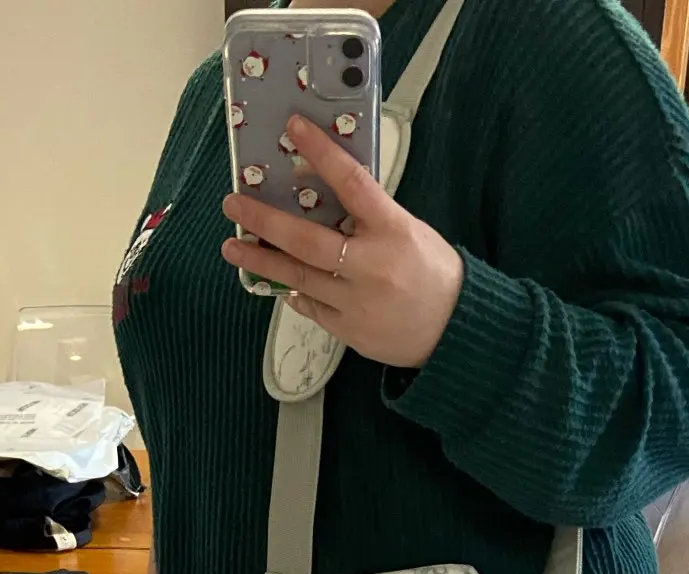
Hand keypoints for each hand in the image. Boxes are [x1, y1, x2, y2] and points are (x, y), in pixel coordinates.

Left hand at [222, 114, 464, 368]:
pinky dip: (293, 291)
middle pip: (307, 240)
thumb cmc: (432, 272)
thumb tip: (325, 196)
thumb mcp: (408, 231)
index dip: (321, 153)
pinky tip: (277, 282)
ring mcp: (357, 302)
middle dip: (265, 221)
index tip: (294, 128)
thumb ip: (370, 216)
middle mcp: (371, 266)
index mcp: (393, 230)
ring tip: (233, 248)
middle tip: (233, 205)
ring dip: (262, 260)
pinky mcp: (349, 330)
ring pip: (299, 277)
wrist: (455, 330)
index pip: (352, 183)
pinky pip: (311, 306)